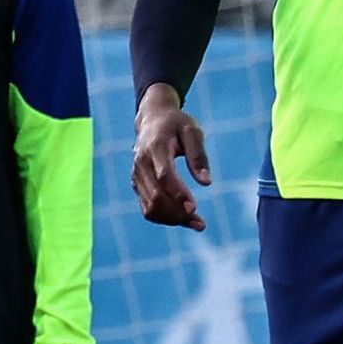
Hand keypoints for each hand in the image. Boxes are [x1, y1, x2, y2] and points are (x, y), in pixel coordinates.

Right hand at [130, 85, 209, 230]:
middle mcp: (141, 164)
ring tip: (197, 223)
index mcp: (155, 148)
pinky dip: (164, 218)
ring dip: (172, 219)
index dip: (178, 193)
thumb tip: (207, 183)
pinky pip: (147, 208)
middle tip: (200, 223)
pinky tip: (184, 220)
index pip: (164, 176)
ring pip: (150, 207)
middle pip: (156, 196)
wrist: (153, 120)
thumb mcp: (193, 132)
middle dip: (178, 212)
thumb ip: (199, 156)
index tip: (195, 208)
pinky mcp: (137, 185)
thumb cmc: (177, 125)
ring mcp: (136, 176)